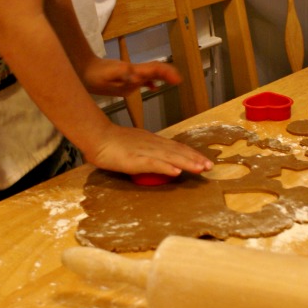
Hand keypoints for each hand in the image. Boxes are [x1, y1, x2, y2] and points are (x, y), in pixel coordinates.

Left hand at [80, 57, 181, 96]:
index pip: (153, 69)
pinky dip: (151, 81)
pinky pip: (142, 78)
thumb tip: (137, 76)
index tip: (176, 78)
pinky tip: (154, 87)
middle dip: (168, 73)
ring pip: (151, 72)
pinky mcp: (126, 76)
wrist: (84, 69)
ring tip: (174, 81)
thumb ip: (123, 76)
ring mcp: (131, 73)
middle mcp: (134, 70)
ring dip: (163, 76)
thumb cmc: (94, 75)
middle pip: (155, 69)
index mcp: (132, 71)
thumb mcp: (107, 78)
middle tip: (179, 80)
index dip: (166, 73)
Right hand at [87, 123, 212, 177]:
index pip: (177, 148)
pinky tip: (176, 172)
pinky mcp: (135, 159)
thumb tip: (160, 158)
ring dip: (187, 163)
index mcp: (153, 142)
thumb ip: (148, 151)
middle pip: (178, 152)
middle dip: (195, 159)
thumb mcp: (136, 145)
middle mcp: (153, 144)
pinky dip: (166, 167)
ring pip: (170, 157)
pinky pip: (153, 163)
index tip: (204, 161)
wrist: (97, 136)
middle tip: (210, 166)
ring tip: (200, 168)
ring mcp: (144, 151)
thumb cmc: (113, 142)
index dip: (191, 154)